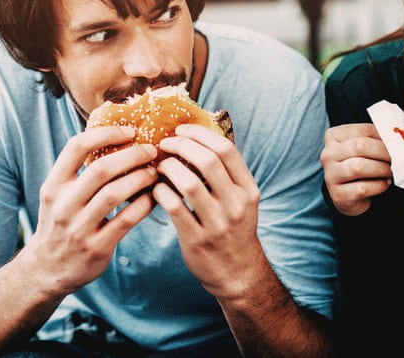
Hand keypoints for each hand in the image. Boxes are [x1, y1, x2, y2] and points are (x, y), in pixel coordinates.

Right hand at [23, 126, 159, 295]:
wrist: (46, 270)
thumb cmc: (60, 223)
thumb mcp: (58, 195)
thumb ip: (78, 171)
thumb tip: (116, 137)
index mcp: (54, 186)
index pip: (76, 147)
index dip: (106, 134)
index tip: (129, 131)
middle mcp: (63, 205)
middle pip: (101, 169)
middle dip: (131, 155)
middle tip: (151, 150)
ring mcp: (79, 228)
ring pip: (115, 194)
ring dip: (140, 179)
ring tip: (154, 172)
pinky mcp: (96, 248)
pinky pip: (126, 220)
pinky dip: (144, 205)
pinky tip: (153, 198)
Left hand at [154, 124, 262, 300]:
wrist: (237, 273)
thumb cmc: (233, 230)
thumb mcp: (241, 200)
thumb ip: (226, 174)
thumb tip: (197, 139)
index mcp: (248, 190)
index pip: (226, 150)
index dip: (200, 134)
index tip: (181, 130)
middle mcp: (236, 204)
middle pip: (208, 161)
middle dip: (181, 146)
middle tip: (164, 144)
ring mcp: (217, 223)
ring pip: (189, 183)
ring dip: (168, 168)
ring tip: (159, 166)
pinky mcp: (197, 240)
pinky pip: (174, 207)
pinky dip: (161, 192)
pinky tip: (156, 189)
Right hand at [320, 123, 393, 216]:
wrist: (350, 195)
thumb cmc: (360, 165)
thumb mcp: (365, 148)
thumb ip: (377, 139)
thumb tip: (399, 137)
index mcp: (333, 136)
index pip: (362, 130)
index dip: (384, 137)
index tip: (398, 145)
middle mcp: (327, 154)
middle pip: (360, 146)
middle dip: (384, 152)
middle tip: (399, 158)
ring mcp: (330, 175)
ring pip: (359, 167)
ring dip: (382, 169)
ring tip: (391, 171)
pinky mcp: (338, 195)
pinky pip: (362, 188)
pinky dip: (379, 185)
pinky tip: (384, 184)